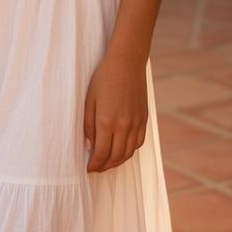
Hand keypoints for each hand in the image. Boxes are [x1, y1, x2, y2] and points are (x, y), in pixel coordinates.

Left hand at [83, 51, 148, 172]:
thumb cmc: (104, 78)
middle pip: (115, 157)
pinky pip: (138, 143)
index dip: (95, 164)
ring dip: (117, 161)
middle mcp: (123, 125)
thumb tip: (88, 146)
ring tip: (107, 162)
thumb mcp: (89, 99)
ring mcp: (136, 123)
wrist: (127, 62)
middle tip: (96, 168)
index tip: (88, 168)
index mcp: (106, 121)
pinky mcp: (144, 119)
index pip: (101, 153)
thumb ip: (88, 125)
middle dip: (104, 166)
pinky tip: (122, 150)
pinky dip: (130, 151)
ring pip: (128, 153)